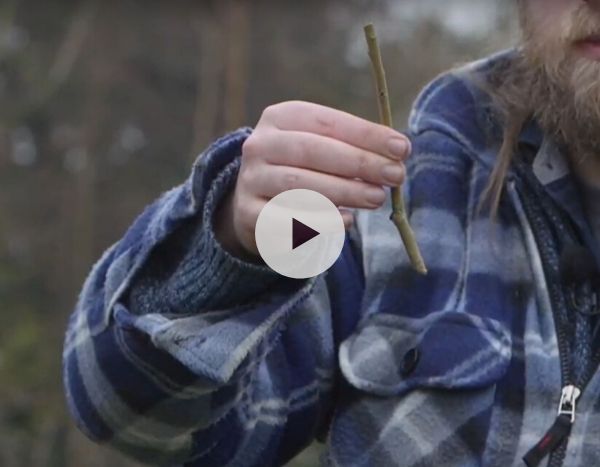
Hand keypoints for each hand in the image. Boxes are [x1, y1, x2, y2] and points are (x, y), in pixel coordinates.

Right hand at [214, 100, 410, 256]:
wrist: (258, 205)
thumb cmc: (304, 170)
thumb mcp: (326, 149)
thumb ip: (356, 148)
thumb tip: (399, 151)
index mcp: (280, 117)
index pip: (327, 122)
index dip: (366, 134)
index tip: (402, 148)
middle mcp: (259, 145)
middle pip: (312, 151)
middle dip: (360, 163)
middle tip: (395, 176)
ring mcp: (251, 180)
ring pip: (300, 186)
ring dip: (345, 192)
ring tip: (377, 198)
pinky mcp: (248, 214)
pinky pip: (287, 219)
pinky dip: (320, 221)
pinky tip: (347, 221)